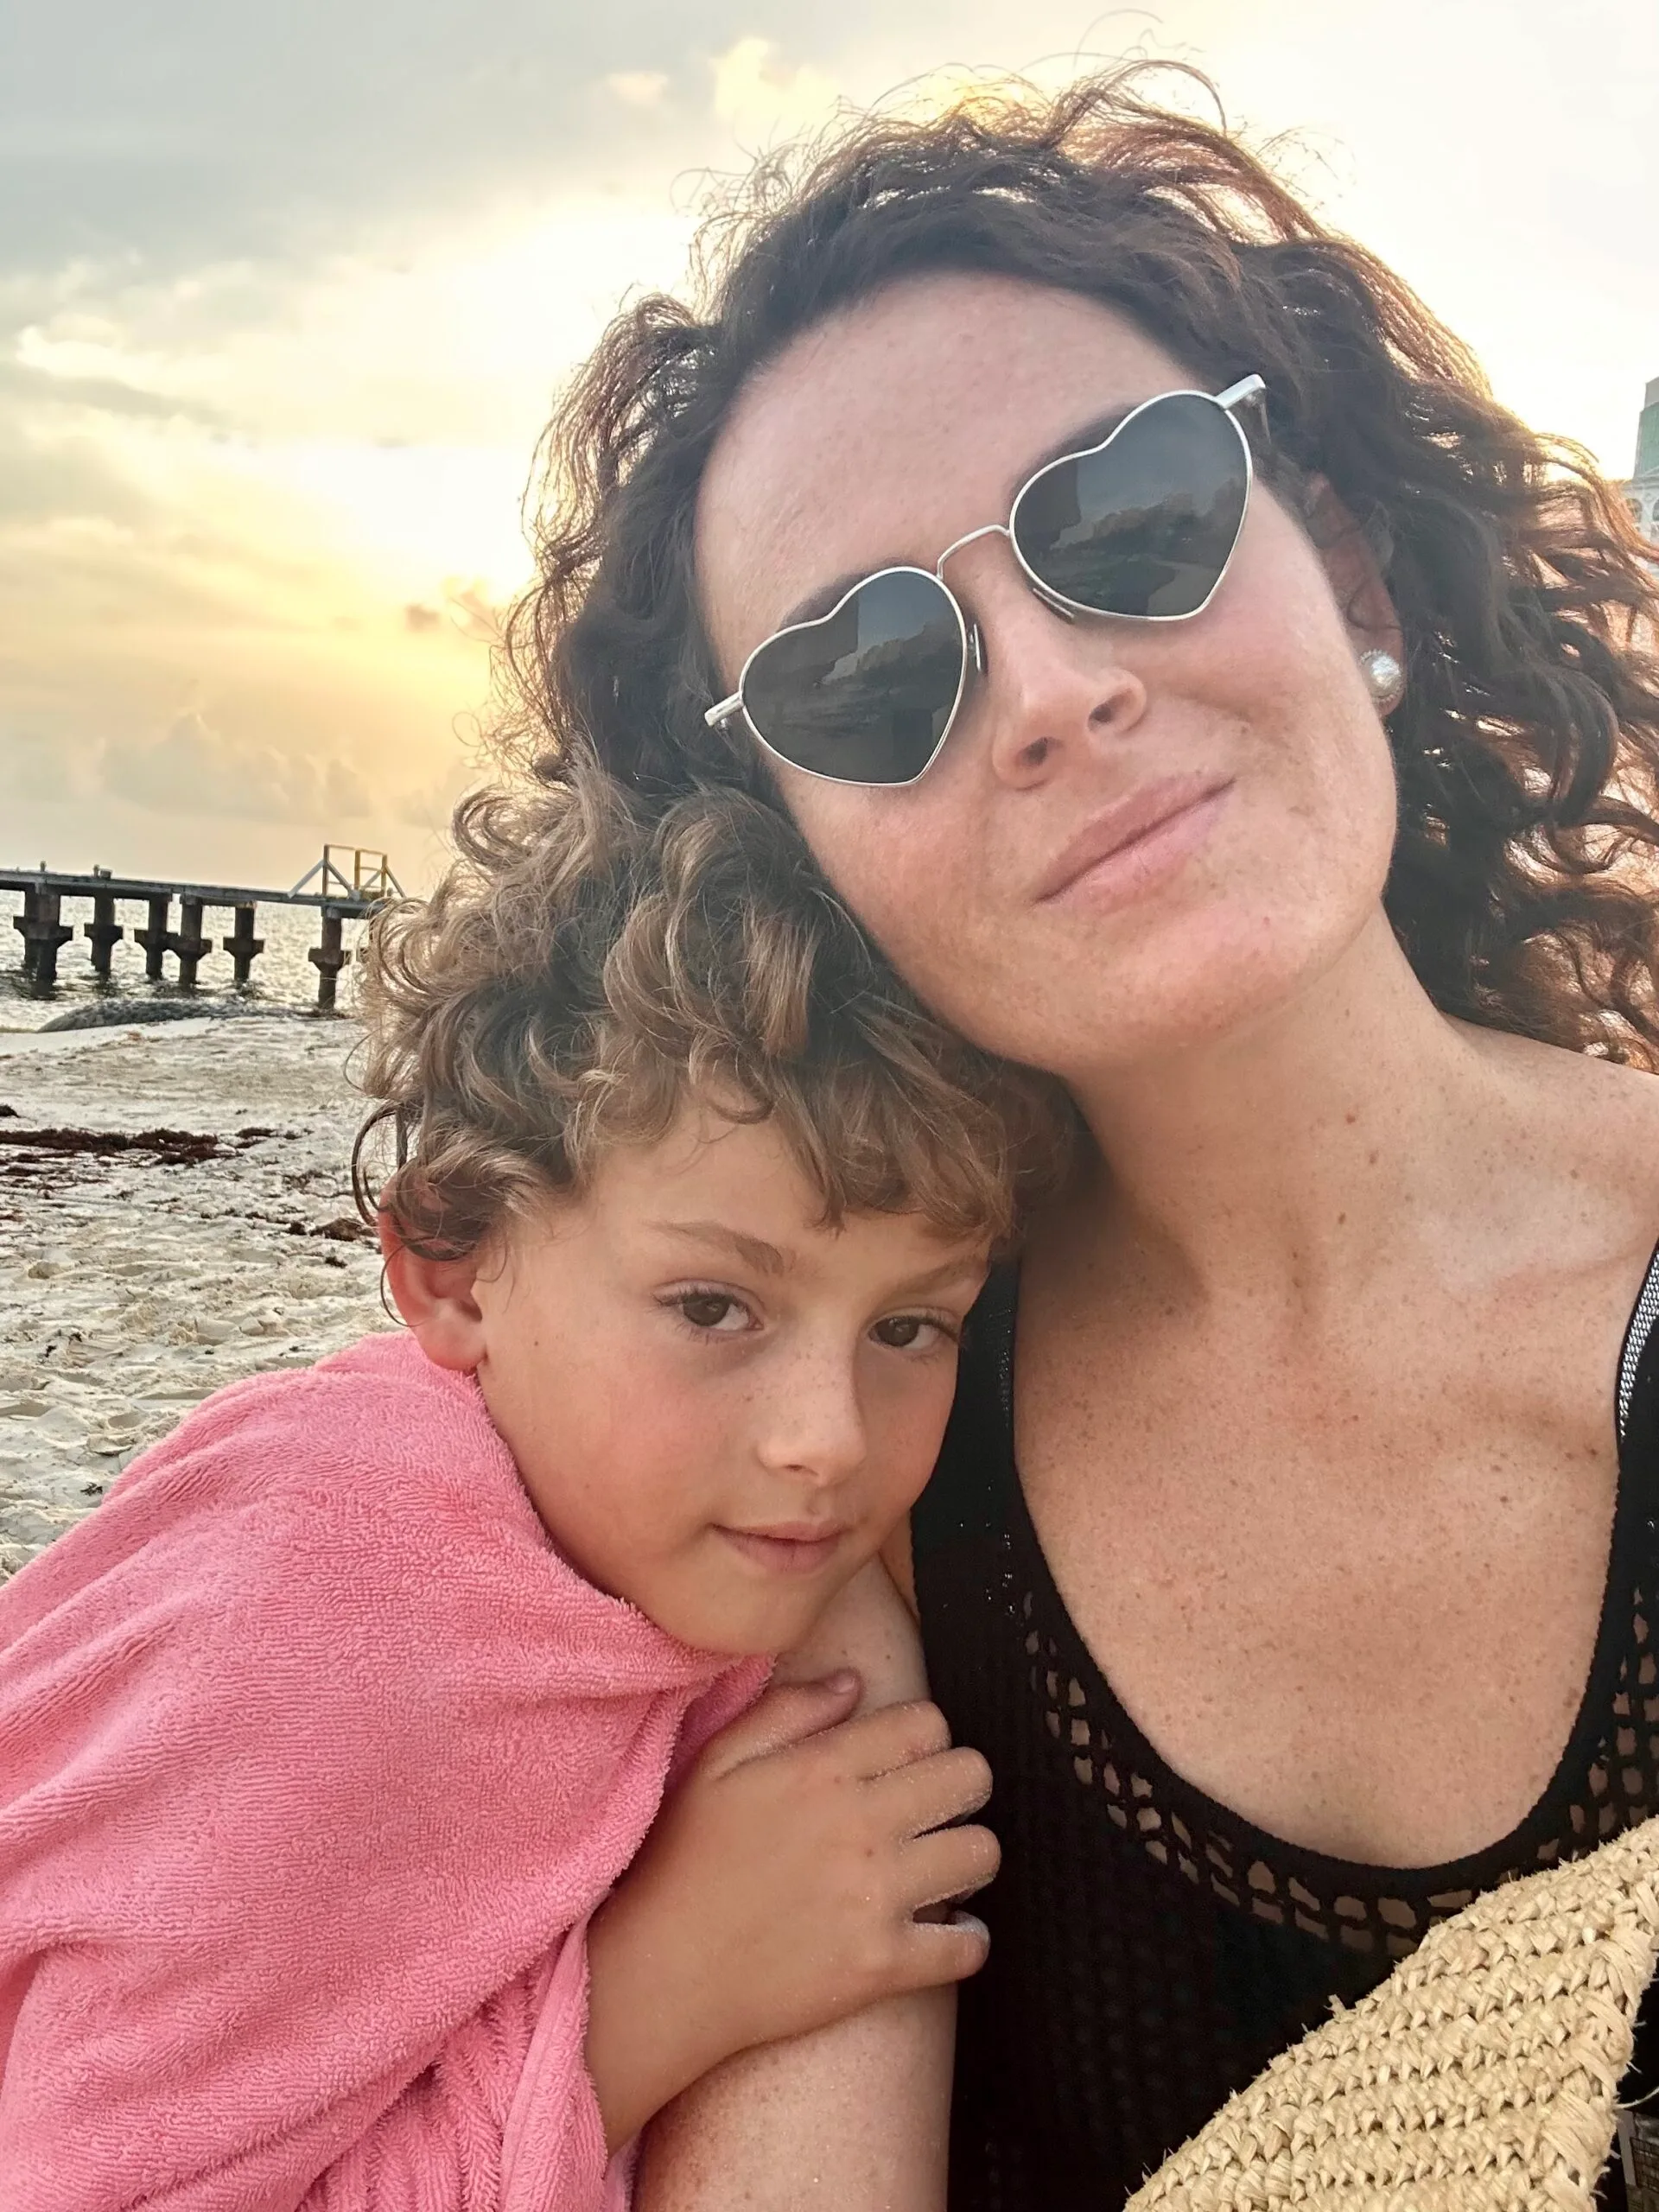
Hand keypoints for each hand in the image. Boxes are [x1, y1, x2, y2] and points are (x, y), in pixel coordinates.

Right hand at [585, 1670, 996, 2150]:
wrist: (662, 1974)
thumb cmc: (682, 1862)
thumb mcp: (716, 1762)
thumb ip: (789, 1710)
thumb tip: (853, 1683)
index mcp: (822, 1768)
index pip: (928, 1724)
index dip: (927, 1735)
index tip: (907, 1759)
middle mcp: (861, 1825)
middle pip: (972, 1777)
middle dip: (961, 1784)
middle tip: (934, 1806)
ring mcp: (876, 1897)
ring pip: (982, 1852)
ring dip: (968, 1854)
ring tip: (939, 1865)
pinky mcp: (882, 1966)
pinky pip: (968, 1945)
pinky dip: (967, 1938)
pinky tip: (942, 1929)